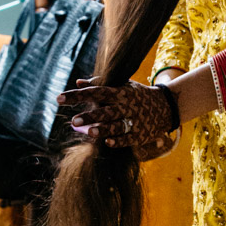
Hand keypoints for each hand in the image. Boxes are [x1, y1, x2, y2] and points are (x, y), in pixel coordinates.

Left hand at [58, 80, 176, 159]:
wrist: (166, 105)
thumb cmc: (137, 95)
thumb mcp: (122, 86)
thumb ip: (99, 84)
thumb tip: (78, 82)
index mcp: (118, 93)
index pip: (95, 92)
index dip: (77, 96)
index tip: (59, 98)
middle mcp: (125, 106)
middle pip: (105, 111)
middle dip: (90, 116)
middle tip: (73, 121)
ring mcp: (134, 121)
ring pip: (117, 126)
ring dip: (104, 129)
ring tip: (90, 133)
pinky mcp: (140, 134)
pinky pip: (128, 138)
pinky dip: (118, 140)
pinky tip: (107, 142)